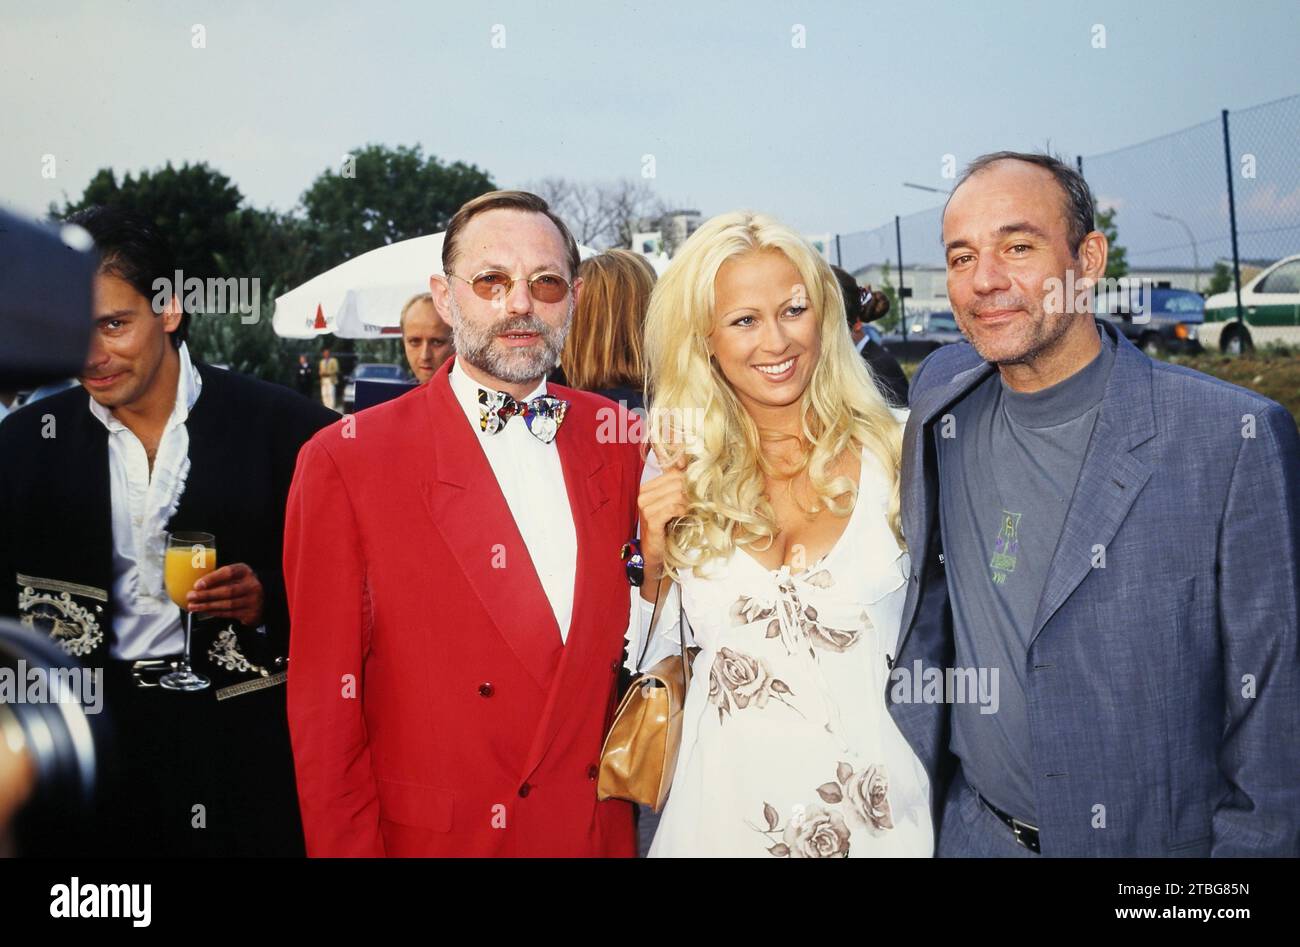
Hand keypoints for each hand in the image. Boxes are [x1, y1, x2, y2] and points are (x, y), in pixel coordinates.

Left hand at [187, 562, 264, 626]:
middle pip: (227, 591)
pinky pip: (229, 613)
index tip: (197, 585)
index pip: (228, 573)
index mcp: (245, 572)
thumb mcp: (235, 575)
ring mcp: (253, 600)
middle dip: (206, 595)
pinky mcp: (251, 613)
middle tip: (191, 597)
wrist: (264, 598)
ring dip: (207, 606)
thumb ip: (219, 577)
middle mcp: (251, 585)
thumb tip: (196, 583)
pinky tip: (205, 611)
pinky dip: (215, 612)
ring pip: (227, 604)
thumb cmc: (242, 585)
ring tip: (193, 606)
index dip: (212, 579)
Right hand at [637, 445, 687, 590]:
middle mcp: (643, 495)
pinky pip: (672, 508)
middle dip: (689, 493)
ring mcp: (645, 507)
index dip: (687, 481)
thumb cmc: (664, 527)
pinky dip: (681, 511)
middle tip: (694, 503)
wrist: (655, 552)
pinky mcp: (651, 520)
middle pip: (676, 483)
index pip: (673, 473)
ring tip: (689, 511)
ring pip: (676, 495)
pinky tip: (683, 516)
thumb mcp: (670, 504)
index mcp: (647, 488)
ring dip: (687, 503)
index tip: (694, 492)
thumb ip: (677, 487)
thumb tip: (690, 469)